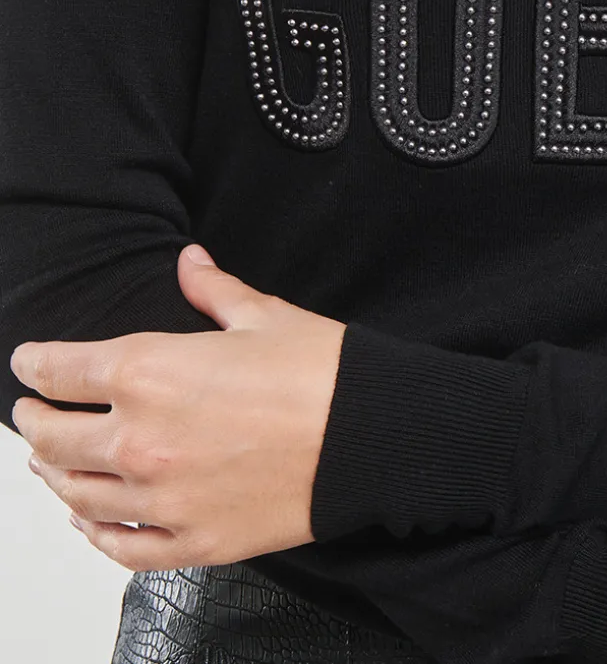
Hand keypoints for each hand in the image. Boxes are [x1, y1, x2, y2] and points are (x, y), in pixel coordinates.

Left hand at [8, 244, 345, 570]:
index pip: (61, 371)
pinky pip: (120, 545)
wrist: (370, 435)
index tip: (27, 362)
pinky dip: (94, 533)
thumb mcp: (263, 315)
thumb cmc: (321, 372)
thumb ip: (211, 290)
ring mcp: (162, 497)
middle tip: (32, 412)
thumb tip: (190, 261)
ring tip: (50, 462)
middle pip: (54, 437)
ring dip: (55, 475)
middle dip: (35, 420)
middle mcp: (141, 439)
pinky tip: (88, 521)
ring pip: (77, 495)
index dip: (35, 364)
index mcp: (150, 372)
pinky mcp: (191, 539)